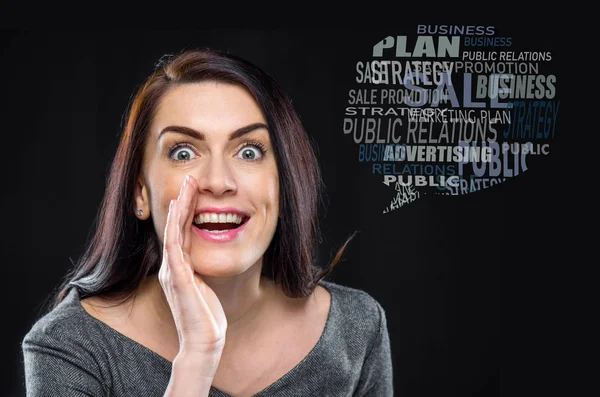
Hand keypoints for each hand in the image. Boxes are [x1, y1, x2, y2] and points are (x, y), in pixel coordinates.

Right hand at [158, 175, 226, 367]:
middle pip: (176, 227)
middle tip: (189, 179)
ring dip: (179, 207)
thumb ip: (201, 272)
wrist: (203, 343)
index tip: (193, 191)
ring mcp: (173, 272)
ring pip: (173, 231)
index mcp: (179, 269)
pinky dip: (175, 226)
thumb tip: (205, 260)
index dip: (186, 211)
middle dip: (182, 202)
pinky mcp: (178, 278)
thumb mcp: (205, 288)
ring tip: (186, 186)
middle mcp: (172, 267)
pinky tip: (177, 209)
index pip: (181, 233)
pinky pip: (174, 245)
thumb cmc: (207, 319)